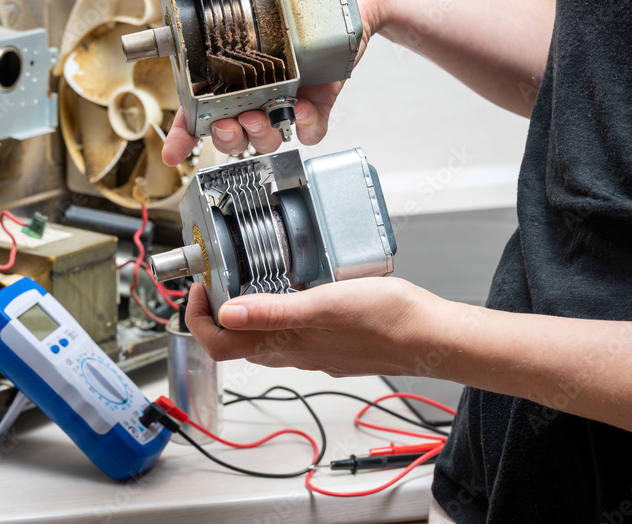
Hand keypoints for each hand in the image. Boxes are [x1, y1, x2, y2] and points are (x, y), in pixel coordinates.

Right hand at [162, 0, 395, 165]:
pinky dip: (306, 127)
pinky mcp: (317, 101)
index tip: (174, 152)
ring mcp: (284, 97)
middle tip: (231, 122)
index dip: (183, 134)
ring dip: (260, 134)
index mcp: (228, 68)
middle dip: (227, 136)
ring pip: (265, 137)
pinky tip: (304, 110)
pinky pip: (308, 129)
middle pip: (229, 130)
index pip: (197, 108)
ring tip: (262, 114)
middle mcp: (254, 88)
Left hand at [183, 277, 429, 378]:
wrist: (434, 337)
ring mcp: (314, 351)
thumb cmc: (388, 320)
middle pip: (237, 342)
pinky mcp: (333, 344)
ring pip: (265, 337)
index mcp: (287, 345)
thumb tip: (226, 314)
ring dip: (248, 311)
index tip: (200, 289)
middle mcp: (296, 353)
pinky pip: (293, 332)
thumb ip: (274, 311)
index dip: (197, 319)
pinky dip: (279, 311)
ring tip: (250, 276)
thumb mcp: (324, 304)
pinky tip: (296, 287)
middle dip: (217, 312)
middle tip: (219, 279)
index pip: (219, 346)